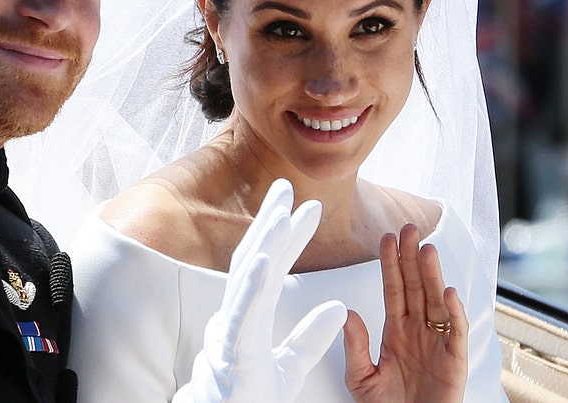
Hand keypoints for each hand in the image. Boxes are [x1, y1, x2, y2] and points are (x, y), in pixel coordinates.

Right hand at [173, 179, 348, 402]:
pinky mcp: (231, 354)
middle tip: (286, 186)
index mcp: (248, 320)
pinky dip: (253, 285)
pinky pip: (243, 316)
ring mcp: (229, 334)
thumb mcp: (288, 370)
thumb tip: (338, 308)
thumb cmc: (245, 402)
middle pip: (253, 261)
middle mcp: (234, 319)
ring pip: (246, 280)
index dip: (288, 237)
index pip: (270, 269)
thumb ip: (310, 338)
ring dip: (264, 243)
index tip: (307, 208)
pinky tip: (266, 259)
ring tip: (282, 211)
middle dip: (270, 222)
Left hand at [343, 223, 467, 402]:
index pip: (393, 289)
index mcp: (396, 331)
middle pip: (416, 287)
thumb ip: (355, 347)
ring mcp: (438, 343)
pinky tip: (446, 292)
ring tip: (426, 249)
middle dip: (412, 258)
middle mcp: (418, 331)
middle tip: (409, 229)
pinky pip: (456, 331)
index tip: (386, 239)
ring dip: (432, 276)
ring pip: (436, 301)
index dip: (391, 264)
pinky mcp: (455, 360)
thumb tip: (347, 314)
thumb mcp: (361, 378)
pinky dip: (454, 312)